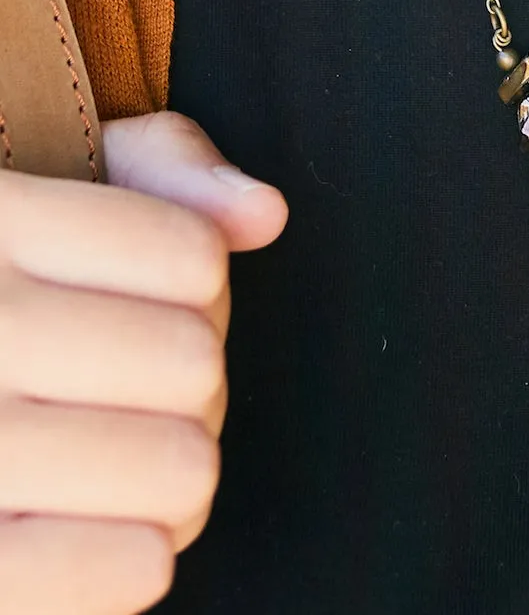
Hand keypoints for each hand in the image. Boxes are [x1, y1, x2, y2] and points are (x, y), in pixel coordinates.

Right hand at [0, 112, 287, 613]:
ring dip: (173, 477)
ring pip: (181, 467)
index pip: (191, 259)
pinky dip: (134, 561)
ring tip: (119, 466)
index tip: (148, 306)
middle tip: (134, 398)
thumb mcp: (52, 179)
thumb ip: (163, 172)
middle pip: (196, 364)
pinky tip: (99, 535)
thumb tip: (263, 215)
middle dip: (190, 385)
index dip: (199, 290)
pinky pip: (127, 569)